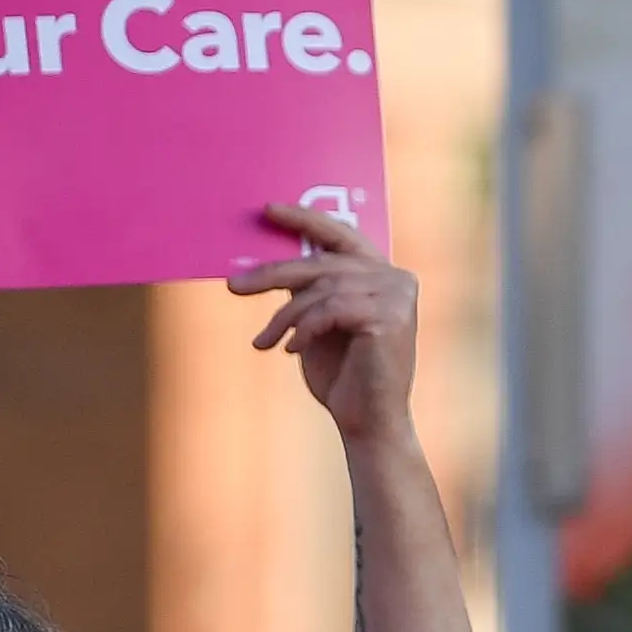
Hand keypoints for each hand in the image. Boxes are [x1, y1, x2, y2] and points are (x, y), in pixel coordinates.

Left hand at [227, 201, 418, 441]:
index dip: (306, 219)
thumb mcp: (318, 321)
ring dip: (285, 316)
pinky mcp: (390, 316)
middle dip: (273, 273)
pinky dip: (303, 330)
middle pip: (322, 263)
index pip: (342, 235)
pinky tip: (291, 350)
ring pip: (321, 288)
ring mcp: (397, 295)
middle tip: (233, 285)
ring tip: (264, 340)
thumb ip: (308, 289)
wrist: (368, 421)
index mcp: (383, 274)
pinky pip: (329, 310)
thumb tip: (267, 262)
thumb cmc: (344, 374)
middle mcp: (396, 278)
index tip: (268, 210)